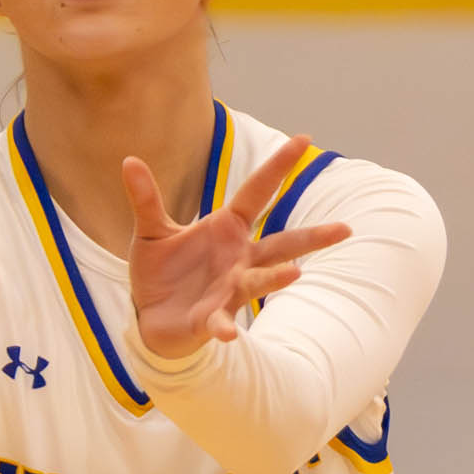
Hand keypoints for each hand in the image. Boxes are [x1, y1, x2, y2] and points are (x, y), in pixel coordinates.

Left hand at [122, 139, 353, 363]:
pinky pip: (220, 321)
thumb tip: (129, 161)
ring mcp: (229, 288)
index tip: (303, 139)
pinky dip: (224, 327)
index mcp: (226, 229)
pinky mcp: (211, 318)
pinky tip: (227, 334)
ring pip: (259, 281)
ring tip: (295, 274)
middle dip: (312, 238)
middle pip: (281, 244)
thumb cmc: (161, 272)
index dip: (278, 167)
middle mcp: (238, 258)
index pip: (257, 192)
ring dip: (275, 278)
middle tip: (345, 229)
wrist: (151, 318)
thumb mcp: (150, 232)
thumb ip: (146, 199)